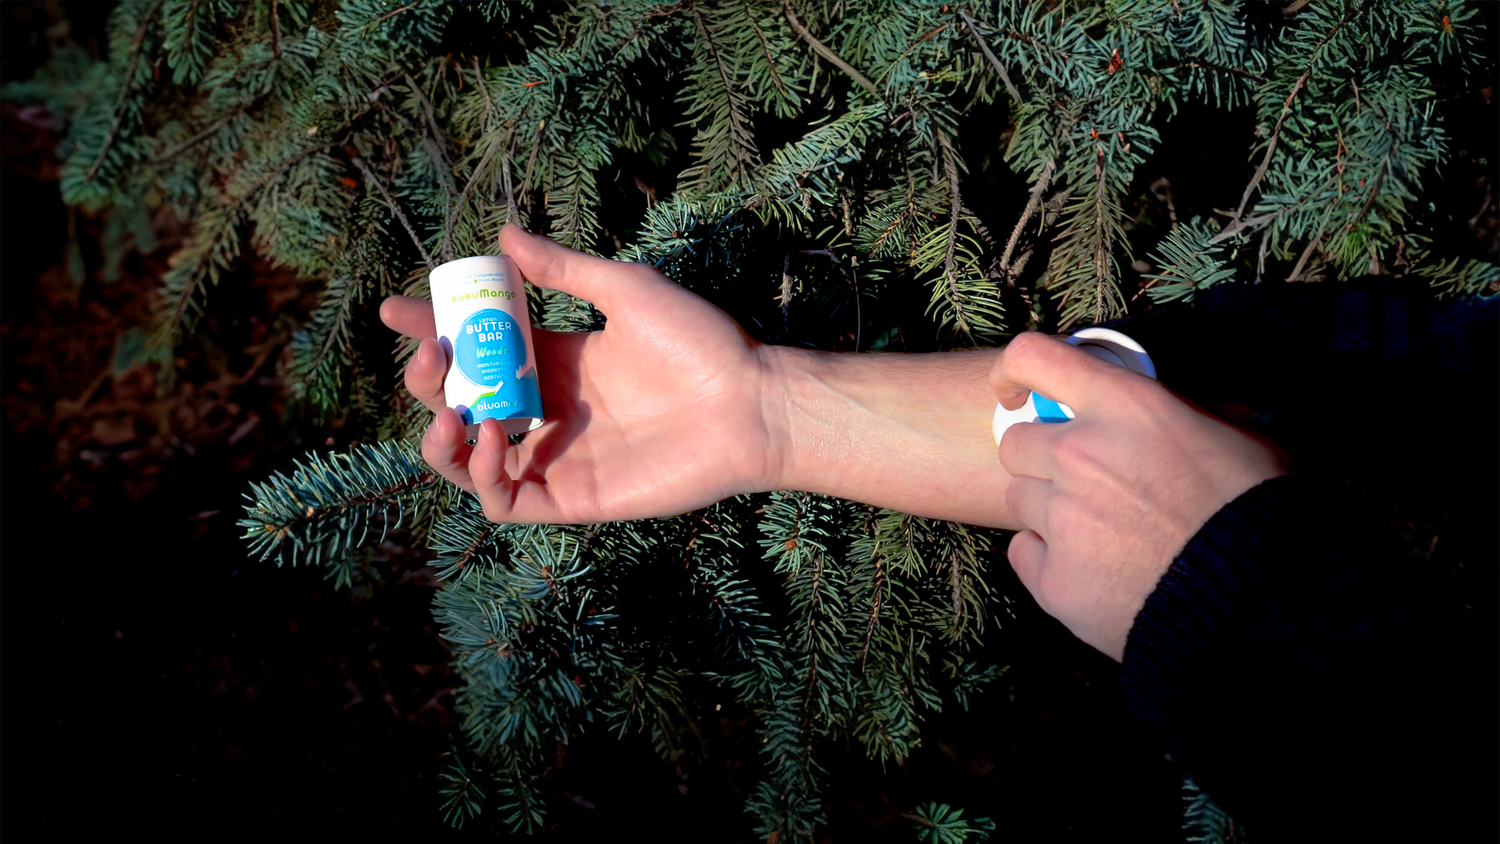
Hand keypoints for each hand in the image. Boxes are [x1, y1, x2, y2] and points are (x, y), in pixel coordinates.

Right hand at [380, 224, 781, 522]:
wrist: (750, 402)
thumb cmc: (700, 344)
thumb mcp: (625, 291)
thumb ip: (565, 270)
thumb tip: (503, 235)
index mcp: (555, 361)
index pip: (475, 350)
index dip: (430, 331)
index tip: (395, 310)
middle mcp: (548, 409)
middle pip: (460, 403)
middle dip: (427, 381)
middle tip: (428, 354)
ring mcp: (557, 457)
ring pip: (468, 460)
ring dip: (441, 436)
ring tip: (452, 408)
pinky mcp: (572, 497)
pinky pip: (503, 499)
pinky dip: (482, 474)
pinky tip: (491, 435)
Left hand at [990, 332, 1290, 660]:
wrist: (1264, 604)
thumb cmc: (1262, 513)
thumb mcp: (1250, 436)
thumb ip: (1203, 413)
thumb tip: (1200, 409)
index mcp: (1125, 406)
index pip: (1034, 357)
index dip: (1015, 371)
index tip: (1015, 391)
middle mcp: (1080, 455)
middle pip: (1017, 443)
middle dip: (1044, 459)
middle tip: (1088, 482)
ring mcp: (1062, 520)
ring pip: (1020, 500)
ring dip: (1050, 512)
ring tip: (1106, 534)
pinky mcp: (1053, 579)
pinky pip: (1024, 554)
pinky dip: (1051, 561)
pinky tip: (1098, 570)